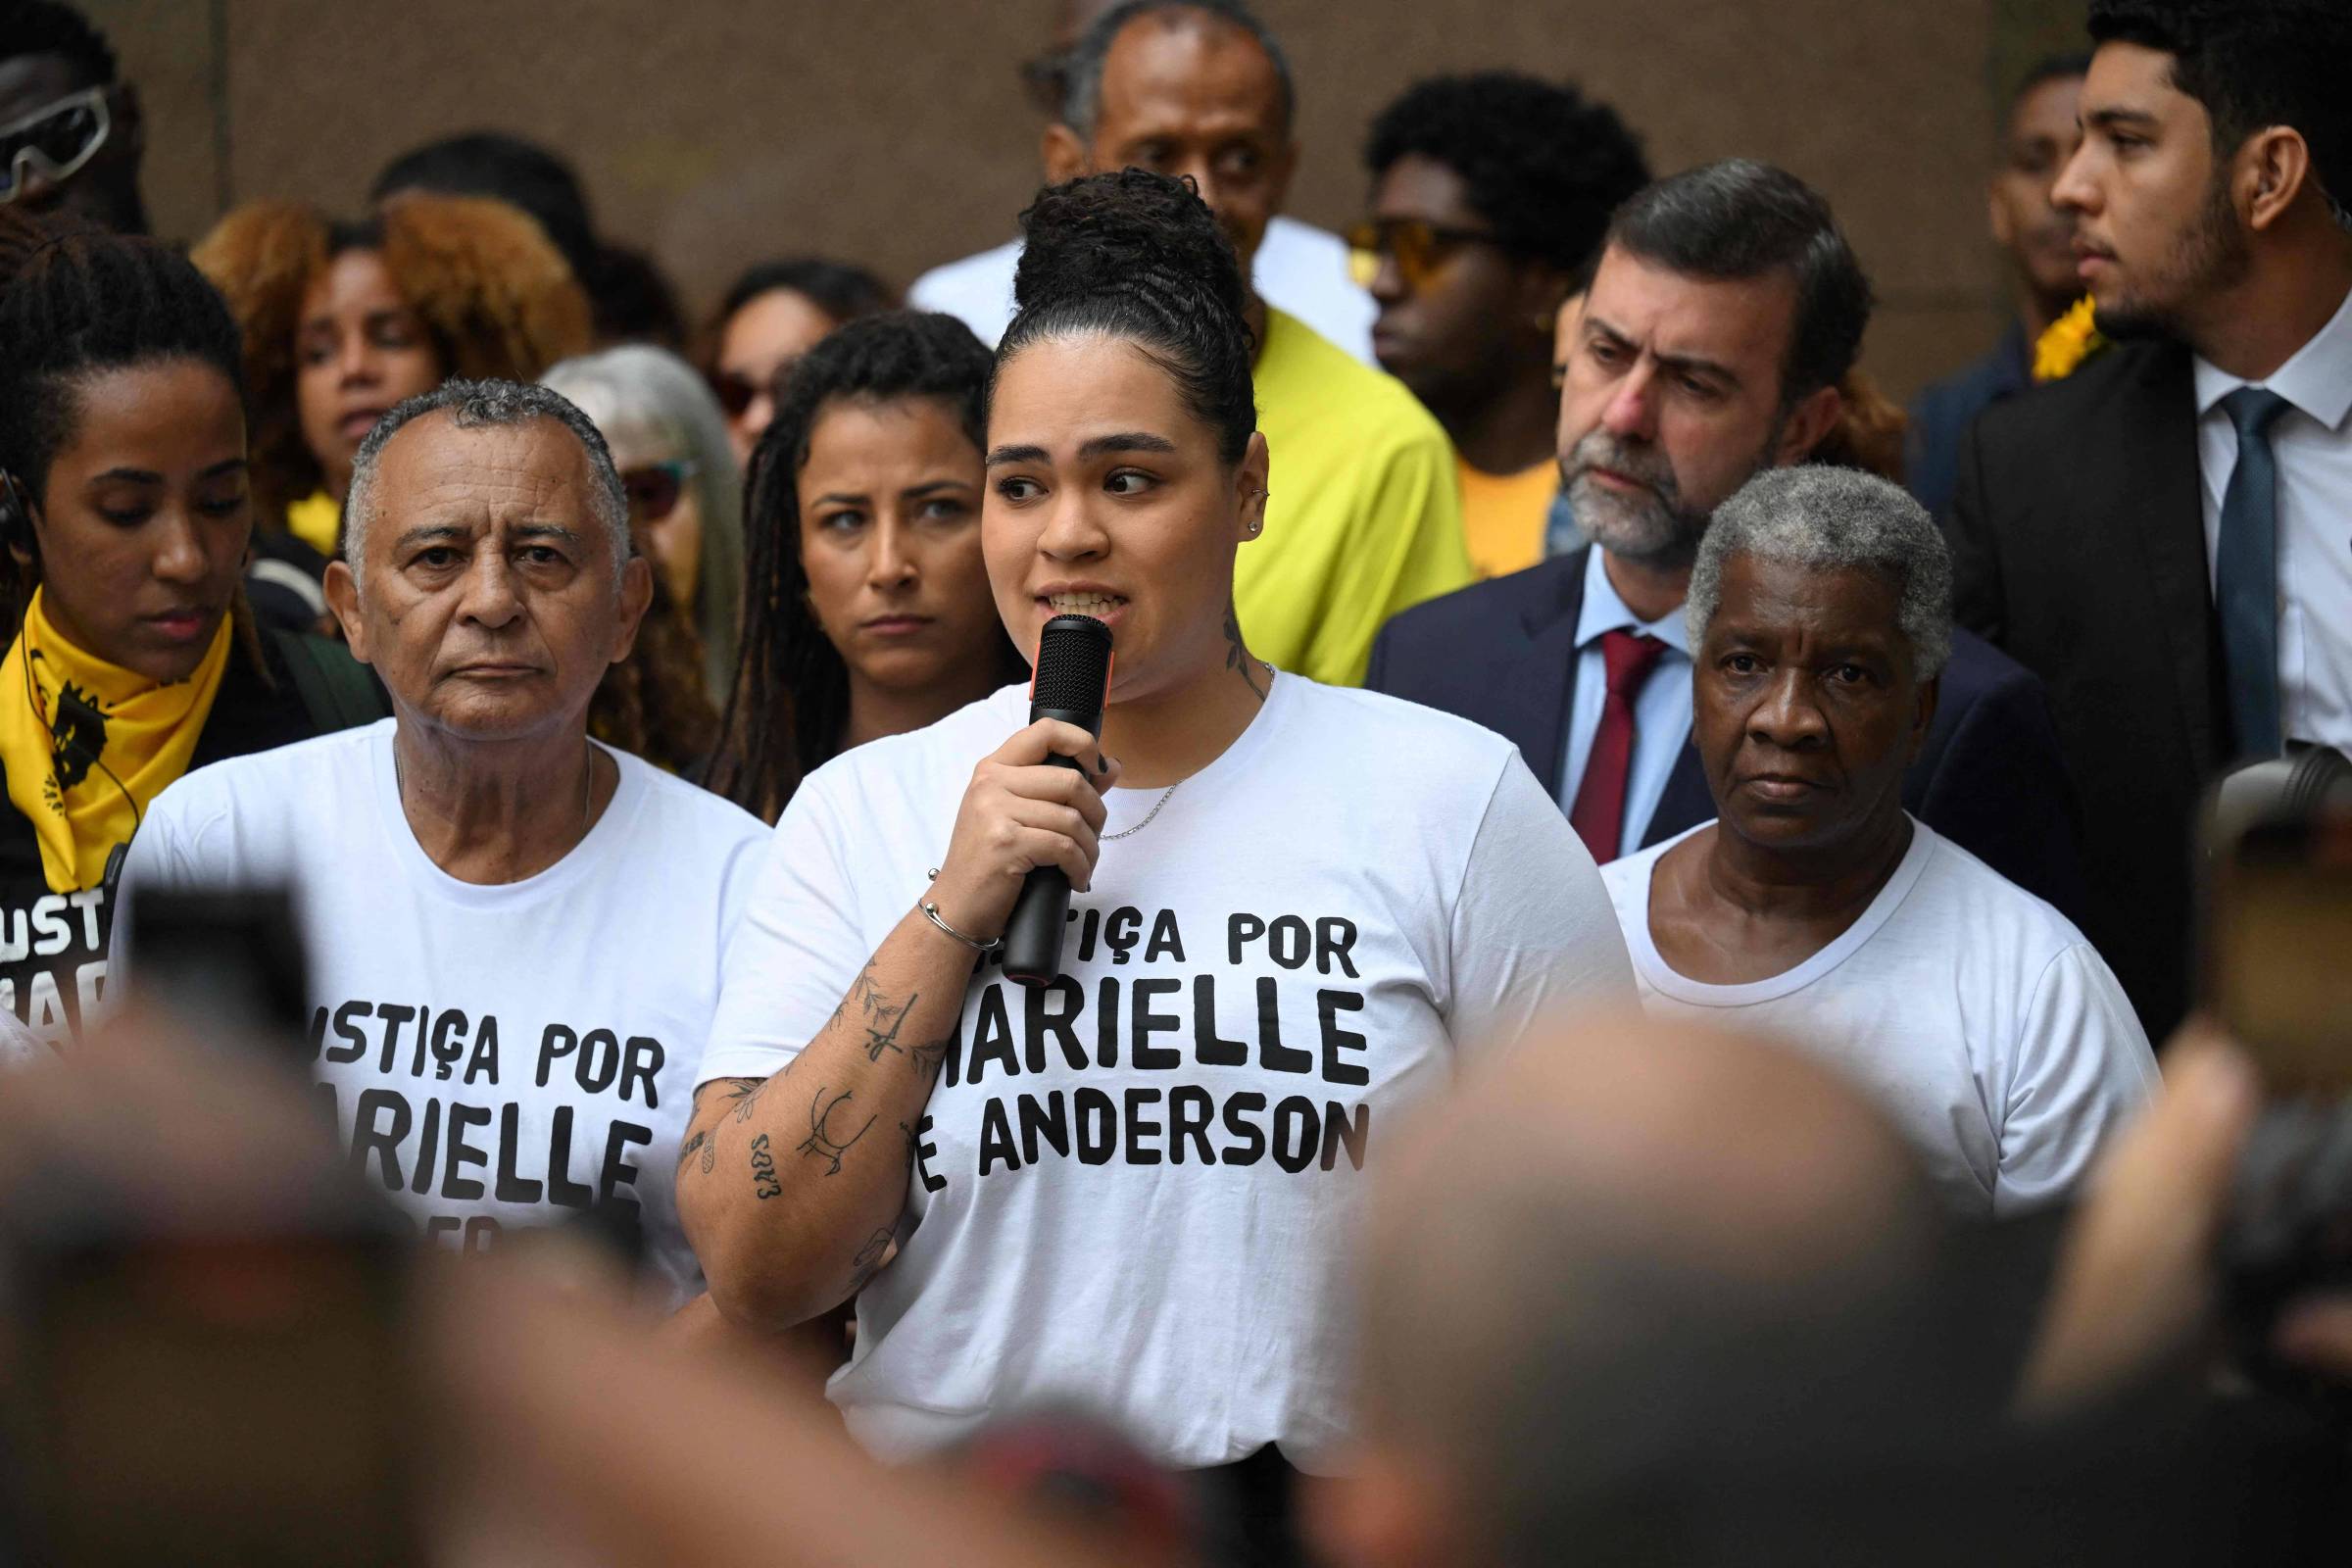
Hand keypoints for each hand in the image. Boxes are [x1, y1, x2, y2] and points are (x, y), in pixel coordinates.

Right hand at [927, 720, 1118, 941]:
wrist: (957, 906)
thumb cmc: (989, 862)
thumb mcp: (1019, 815)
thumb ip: (1063, 788)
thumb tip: (1112, 766)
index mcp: (994, 768)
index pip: (1045, 732)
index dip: (1082, 742)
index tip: (1098, 767)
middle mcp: (991, 782)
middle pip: (1071, 781)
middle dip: (1095, 814)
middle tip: (1091, 838)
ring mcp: (996, 811)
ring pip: (1072, 818)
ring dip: (1089, 848)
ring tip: (1083, 864)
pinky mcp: (1006, 842)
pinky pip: (1065, 847)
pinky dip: (1080, 867)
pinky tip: (1075, 879)